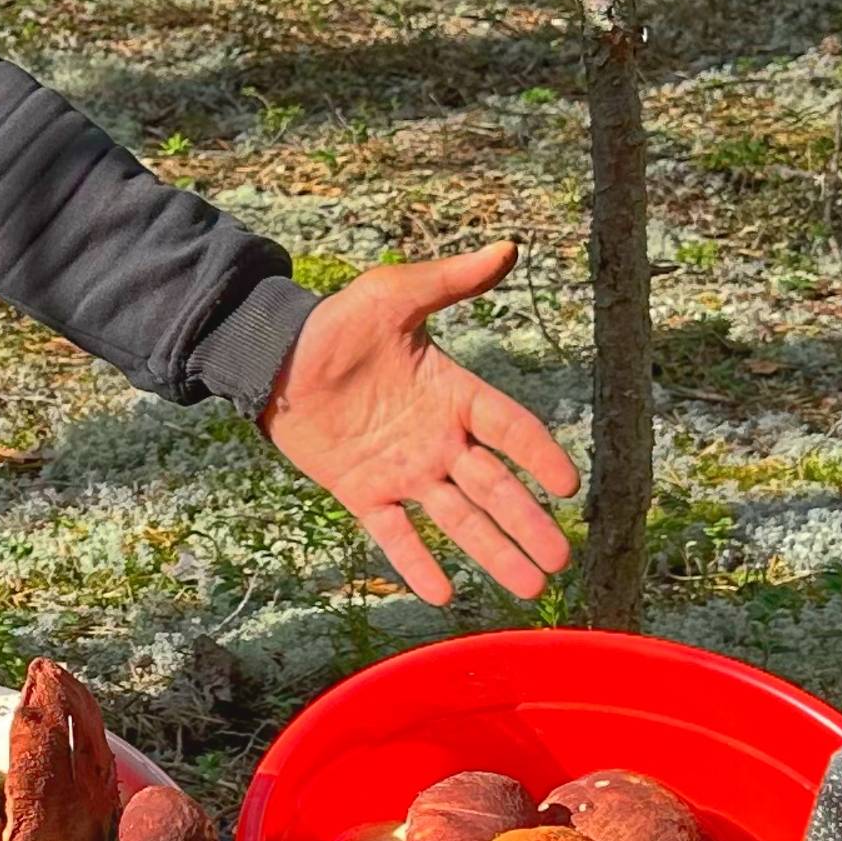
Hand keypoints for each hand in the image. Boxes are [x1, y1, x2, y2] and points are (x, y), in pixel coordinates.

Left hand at [261, 242, 583, 605]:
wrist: (273, 357)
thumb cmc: (337, 324)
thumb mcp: (394, 295)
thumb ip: (449, 280)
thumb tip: (506, 247)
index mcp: (452, 393)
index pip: (509, 428)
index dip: (539, 455)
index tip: (568, 486)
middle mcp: (436, 439)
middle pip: (493, 488)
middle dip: (528, 524)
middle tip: (560, 560)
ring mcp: (402, 470)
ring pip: (457, 519)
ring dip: (492, 552)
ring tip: (527, 588)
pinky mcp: (363, 491)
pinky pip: (395, 534)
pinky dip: (416, 562)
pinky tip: (441, 594)